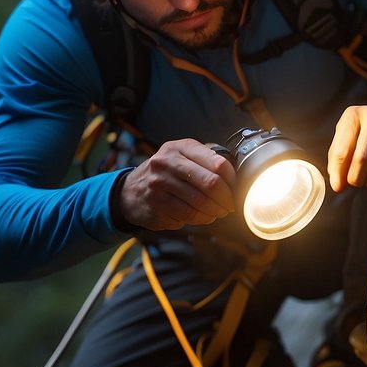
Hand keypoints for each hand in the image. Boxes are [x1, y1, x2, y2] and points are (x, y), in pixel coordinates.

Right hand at [117, 139, 235, 230]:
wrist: (130, 192)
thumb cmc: (164, 173)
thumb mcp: (180, 155)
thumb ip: (205, 158)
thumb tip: (236, 173)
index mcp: (179, 148)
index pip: (217, 163)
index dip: (232, 178)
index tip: (236, 187)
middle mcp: (167, 164)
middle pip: (210, 184)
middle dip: (226, 198)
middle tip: (231, 205)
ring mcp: (159, 186)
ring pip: (201, 203)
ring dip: (216, 211)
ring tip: (219, 211)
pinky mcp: (156, 206)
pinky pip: (189, 216)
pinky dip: (202, 219)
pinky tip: (203, 216)